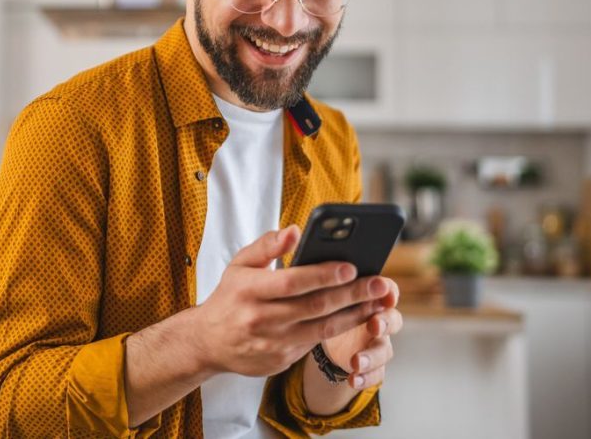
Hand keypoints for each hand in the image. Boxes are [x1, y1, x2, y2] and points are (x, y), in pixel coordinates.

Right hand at [191, 226, 392, 377]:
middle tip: (380, 283)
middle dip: (352, 294)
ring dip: (355, 315)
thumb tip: (295, 230)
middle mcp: (260, 318)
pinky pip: (316, 344)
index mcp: (248, 290)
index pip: (291, 282)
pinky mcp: (281, 360)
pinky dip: (340, 330)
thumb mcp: (239, 265)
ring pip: (322, 329)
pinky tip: (359, 318)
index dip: (323, 274)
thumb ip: (267, 245)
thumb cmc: (230, 297)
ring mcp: (272, 342)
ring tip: (378, 302)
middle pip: (314, 306)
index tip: (351, 266)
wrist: (209, 342)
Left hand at [322, 279, 401, 390]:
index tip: (384, 292)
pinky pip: (377, 373)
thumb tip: (306, 249)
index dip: (388, 291)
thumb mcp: (322, 288)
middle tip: (374, 325)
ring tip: (356, 362)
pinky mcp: (371, 364)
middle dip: (386, 322)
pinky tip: (352, 379)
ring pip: (384, 350)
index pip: (386, 290)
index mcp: (369, 296)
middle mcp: (378, 318)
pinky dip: (367, 377)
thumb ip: (323, 277)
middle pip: (392, 320)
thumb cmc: (323, 303)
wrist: (320, 331)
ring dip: (373, 356)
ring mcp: (377, 343)